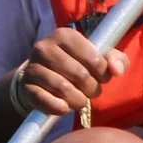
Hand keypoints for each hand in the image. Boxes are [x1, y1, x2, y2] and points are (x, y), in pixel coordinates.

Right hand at [12, 27, 129, 117]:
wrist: (39, 79)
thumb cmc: (74, 66)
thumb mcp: (96, 59)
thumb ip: (115, 60)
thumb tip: (117, 70)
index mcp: (64, 35)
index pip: (94, 59)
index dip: (102, 74)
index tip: (100, 77)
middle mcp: (44, 47)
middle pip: (80, 75)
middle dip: (91, 89)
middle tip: (90, 91)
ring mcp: (32, 67)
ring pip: (63, 88)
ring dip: (77, 100)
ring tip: (79, 100)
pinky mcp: (25, 87)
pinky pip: (45, 100)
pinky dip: (59, 107)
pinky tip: (64, 107)